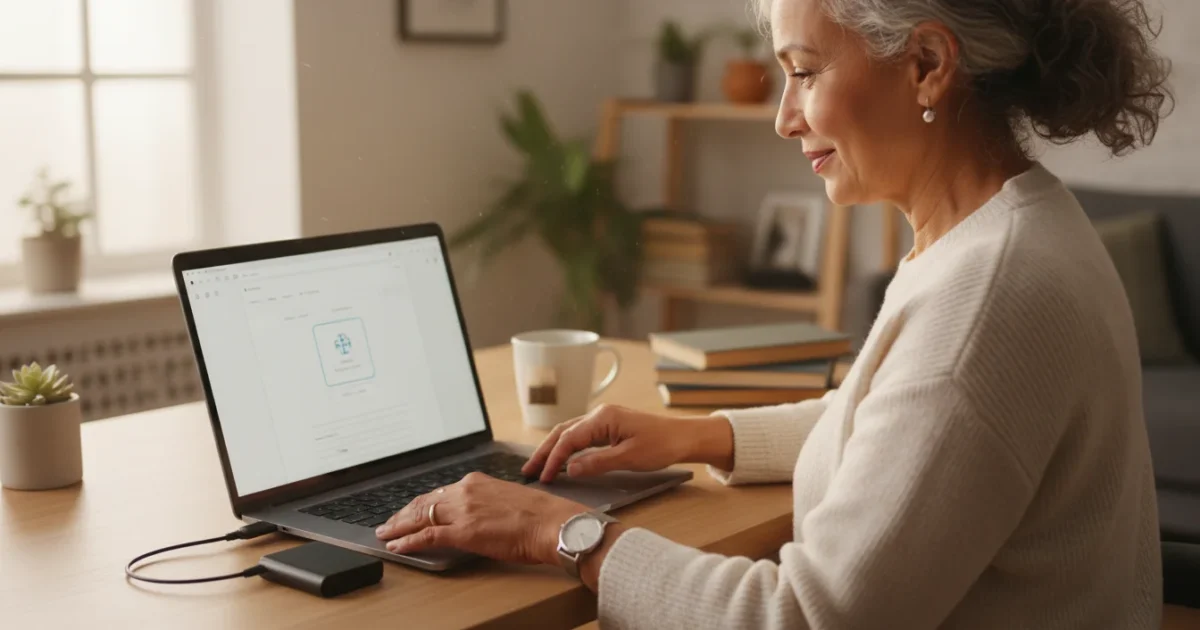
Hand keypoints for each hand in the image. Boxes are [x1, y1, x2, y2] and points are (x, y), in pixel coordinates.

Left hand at [374, 472, 587, 564]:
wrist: (551, 523)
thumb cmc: (538, 515)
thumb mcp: (506, 499)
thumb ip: (485, 503)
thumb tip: (474, 515)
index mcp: (476, 482)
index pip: (438, 493)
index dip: (419, 504)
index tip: (409, 511)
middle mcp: (465, 491)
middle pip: (424, 502)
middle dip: (403, 514)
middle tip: (389, 524)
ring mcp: (463, 511)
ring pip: (420, 517)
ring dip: (400, 527)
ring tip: (387, 534)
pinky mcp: (463, 532)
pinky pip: (428, 536)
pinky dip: (409, 541)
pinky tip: (399, 546)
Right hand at [521, 403, 734, 482]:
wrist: (684, 437)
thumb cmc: (662, 445)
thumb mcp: (629, 457)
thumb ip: (598, 463)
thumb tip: (571, 469)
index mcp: (603, 418)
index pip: (569, 438)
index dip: (554, 458)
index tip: (544, 477)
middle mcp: (600, 415)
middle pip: (562, 432)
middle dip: (544, 451)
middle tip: (529, 471)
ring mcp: (604, 420)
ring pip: (569, 433)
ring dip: (553, 449)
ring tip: (539, 467)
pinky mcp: (609, 427)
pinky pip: (581, 436)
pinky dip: (566, 447)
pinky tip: (561, 459)